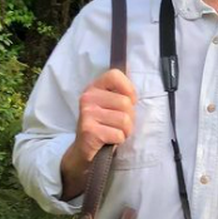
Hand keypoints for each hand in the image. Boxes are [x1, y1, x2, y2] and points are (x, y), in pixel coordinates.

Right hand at [61, 68, 136, 199]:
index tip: (129, 101)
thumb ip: (120, 92)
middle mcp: (88, 97)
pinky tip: (109, 140)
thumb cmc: (103, 125)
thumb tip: (133, 69)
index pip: (115, 75)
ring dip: (125, 131)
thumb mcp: (108, 104)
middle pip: (126, 103)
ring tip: (114, 132)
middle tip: (119, 124)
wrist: (84, 149)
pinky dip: (119, 140)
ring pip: (125, 120)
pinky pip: (118, 134)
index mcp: (94, 87)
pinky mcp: (89, 131)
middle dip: (130, 118)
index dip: (129, 89)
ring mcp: (87, 114)